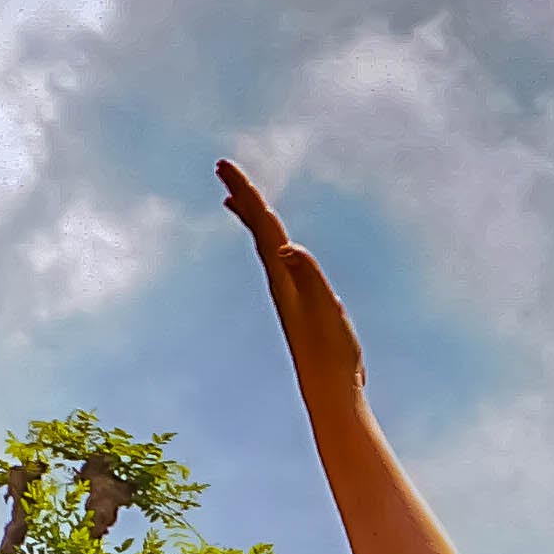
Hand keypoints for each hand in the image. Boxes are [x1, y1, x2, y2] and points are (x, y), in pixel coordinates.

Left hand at [216, 163, 368, 393]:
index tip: (224, 164)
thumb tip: (285, 248)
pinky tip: (272, 246)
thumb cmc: (330, 351)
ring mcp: (288, 291)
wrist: (329, 388)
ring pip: (263, 244)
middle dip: (241, 195)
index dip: (246, 191)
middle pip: (256, 229)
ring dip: (250, 218)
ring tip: (233, 198)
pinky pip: (276, 260)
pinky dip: (268, 243)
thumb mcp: (326, 308)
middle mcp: (280, 279)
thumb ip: (308, 275)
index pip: (262, 224)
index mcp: (283, 275)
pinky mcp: (298, 301)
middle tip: (222, 166)